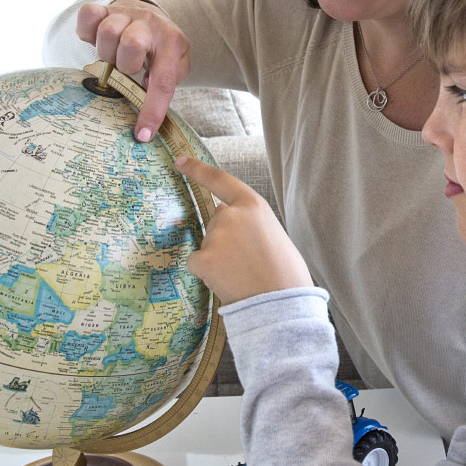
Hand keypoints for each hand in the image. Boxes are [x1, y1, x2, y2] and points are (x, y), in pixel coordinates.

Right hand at [76, 0, 190, 141]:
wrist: (151, 16)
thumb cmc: (161, 49)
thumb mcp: (176, 64)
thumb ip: (167, 80)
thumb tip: (143, 93)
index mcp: (171, 42)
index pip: (163, 81)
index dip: (152, 110)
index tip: (142, 134)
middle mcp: (149, 23)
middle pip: (131, 44)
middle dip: (125, 64)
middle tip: (126, 68)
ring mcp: (125, 13)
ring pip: (108, 32)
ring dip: (107, 52)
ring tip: (114, 55)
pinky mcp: (103, 8)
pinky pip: (88, 15)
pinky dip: (87, 31)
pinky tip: (96, 39)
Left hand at [174, 157, 312, 304]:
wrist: (282, 303)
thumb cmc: (285, 273)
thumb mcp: (272, 234)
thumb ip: (249, 223)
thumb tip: (223, 218)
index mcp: (254, 205)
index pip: (220, 181)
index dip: (198, 170)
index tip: (180, 161)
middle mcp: (231, 215)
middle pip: (215, 224)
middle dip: (223, 242)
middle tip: (247, 263)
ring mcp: (216, 236)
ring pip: (207, 247)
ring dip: (218, 261)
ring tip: (243, 275)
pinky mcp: (204, 258)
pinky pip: (197, 264)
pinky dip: (207, 275)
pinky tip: (227, 282)